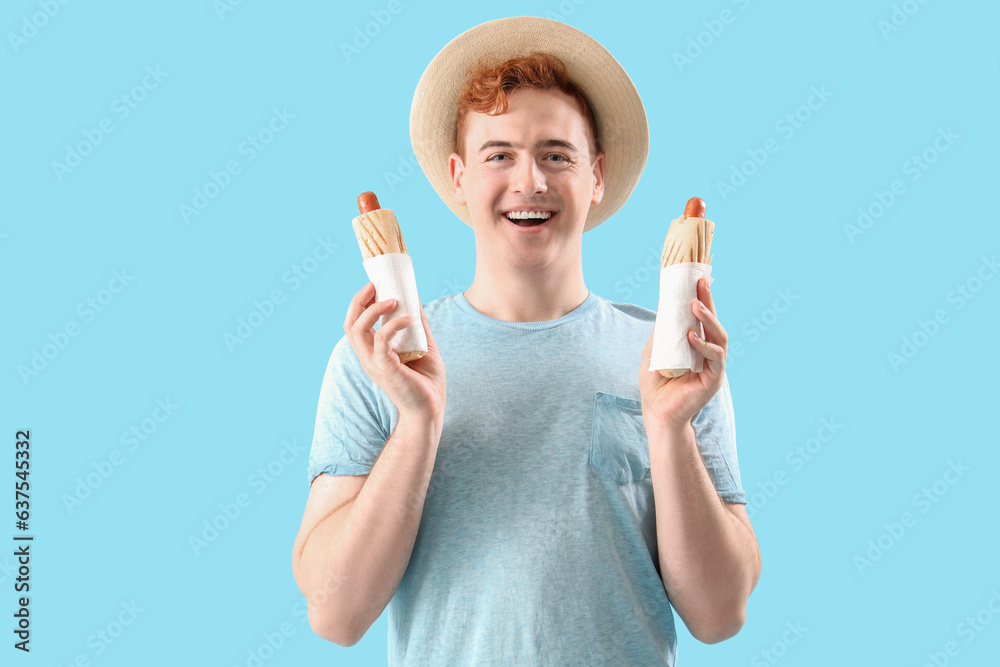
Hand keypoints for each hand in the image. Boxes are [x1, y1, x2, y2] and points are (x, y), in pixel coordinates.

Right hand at [343, 282, 446, 421]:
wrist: (431, 408)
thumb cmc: (426, 379)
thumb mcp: (422, 344)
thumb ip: (418, 323)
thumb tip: (416, 297)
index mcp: (372, 352)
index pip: (354, 323)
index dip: (359, 302)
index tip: (373, 284)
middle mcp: (368, 357)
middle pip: (349, 324)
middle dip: (359, 301)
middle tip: (375, 285)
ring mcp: (374, 364)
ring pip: (358, 331)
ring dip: (373, 310)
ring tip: (393, 300)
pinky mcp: (386, 370)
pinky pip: (381, 342)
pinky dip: (393, 326)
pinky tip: (409, 319)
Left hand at [639, 277, 726, 428]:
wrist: (657, 412)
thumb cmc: (655, 384)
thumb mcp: (653, 352)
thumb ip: (661, 332)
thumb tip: (663, 305)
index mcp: (696, 344)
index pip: (702, 318)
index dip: (702, 298)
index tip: (698, 279)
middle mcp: (708, 352)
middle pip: (713, 323)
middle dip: (708, 302)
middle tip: (702, 283)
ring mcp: (713, 366)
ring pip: (719, 337)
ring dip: (708, 320)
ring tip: (696, 306)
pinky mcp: (714, 379)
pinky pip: (715, 358)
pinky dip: (704, 346)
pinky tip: (692, 337)